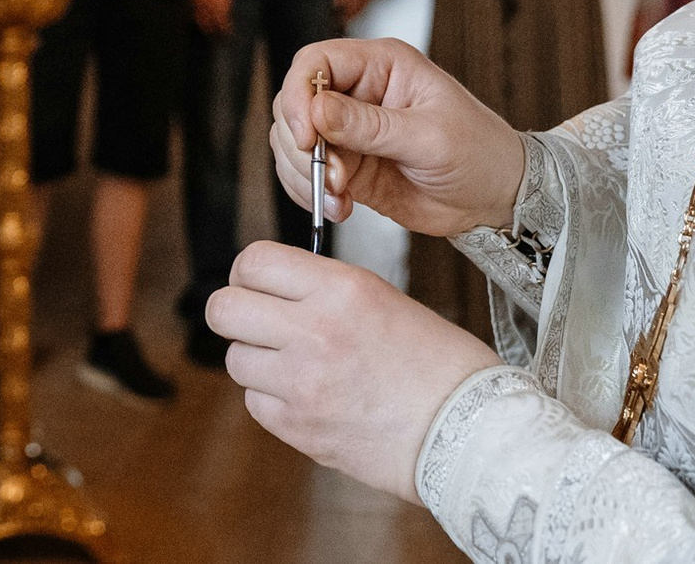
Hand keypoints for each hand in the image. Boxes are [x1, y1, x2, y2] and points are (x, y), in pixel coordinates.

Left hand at [209, 243, 499, 501]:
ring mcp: (302, 383)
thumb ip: (324, 289)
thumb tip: (276, 289)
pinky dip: (274, 402)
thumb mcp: (382, 299)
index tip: (257, 283)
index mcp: (340, 289)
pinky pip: (256, 404)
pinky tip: (311, 399)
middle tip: (258, 322)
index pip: (253, 261)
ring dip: (259, 361)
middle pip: (222, 308)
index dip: (248, 272)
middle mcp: (314, 331)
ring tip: (299, 367)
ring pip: (236, 359)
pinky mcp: (300, 429)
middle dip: (235, 313)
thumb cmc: (441, 366)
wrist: (472, 433)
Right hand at [268, 39, 525, 238]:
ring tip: (341, 199)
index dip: (299, 95)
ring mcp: (348, 131)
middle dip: (303, 145)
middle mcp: (357, 92)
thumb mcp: (429, 136)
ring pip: (293, 142)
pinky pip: (305, 174)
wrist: (495, 198)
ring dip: (306, 175)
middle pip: (295, 103)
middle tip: (333, 178)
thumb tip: (316, 110)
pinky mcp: (347, 165)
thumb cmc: (478, 152)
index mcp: (380, 65)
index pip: (315, 62)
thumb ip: (371, 125)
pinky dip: (311, 194)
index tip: (307, 135)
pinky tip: (340, 208)